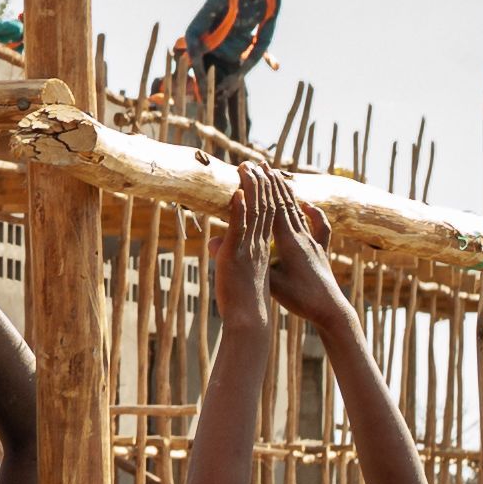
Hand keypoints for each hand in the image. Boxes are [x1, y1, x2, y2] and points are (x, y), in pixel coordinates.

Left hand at [213, 163, 275, 336]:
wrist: (249, 320)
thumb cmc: (245, 303)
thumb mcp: (238, 272)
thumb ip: (227, 251)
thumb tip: (213, 243)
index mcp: (263, 248)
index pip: (269, 215)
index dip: (268, 194)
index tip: (267, 176)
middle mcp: (260, 244)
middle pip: (266, 207)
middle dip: (264, 183)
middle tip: (261, 162)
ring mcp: (250, 247)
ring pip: (256, 211)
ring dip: (252, 187)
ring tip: (250, 166)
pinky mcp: (237, 253)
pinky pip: (241, 226)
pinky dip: (241, 208)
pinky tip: (238, 191)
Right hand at [256, 168, 344, 325]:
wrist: (328, 309)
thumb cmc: (298, 298)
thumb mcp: (269, 279)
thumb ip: (245, 260)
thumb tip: (212, 241)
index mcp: (288, 240)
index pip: (271, 206)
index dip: (260, 186)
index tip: (250, 169)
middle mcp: (302, 235)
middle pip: (285, 202)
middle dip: (271, 182)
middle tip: (260, 163)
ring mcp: (313, 241)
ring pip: (298, 210)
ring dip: (287, 191)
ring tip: (278, 175)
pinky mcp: (320, 249)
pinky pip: (316, 224)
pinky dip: (310, 211)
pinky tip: (306, 204)